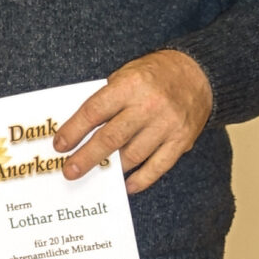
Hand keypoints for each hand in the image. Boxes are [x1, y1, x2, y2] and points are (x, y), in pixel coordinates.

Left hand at [55, 50, 212, 194]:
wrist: (199, 74)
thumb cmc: (154, 76)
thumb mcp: (127, 74)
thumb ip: (106, 99)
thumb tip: (78, 131)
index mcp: (130, 85)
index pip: (94, 111)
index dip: (74, 130)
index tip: (60, 145)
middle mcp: (149, 106)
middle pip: (111, 138)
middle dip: (87, 157)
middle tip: (70, 171)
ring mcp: (167, 125)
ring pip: (132, 156)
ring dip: (111, 169)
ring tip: (95, 176)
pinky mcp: (182, 140)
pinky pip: (158, 167)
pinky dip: (140, 180)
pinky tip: (125, 185)